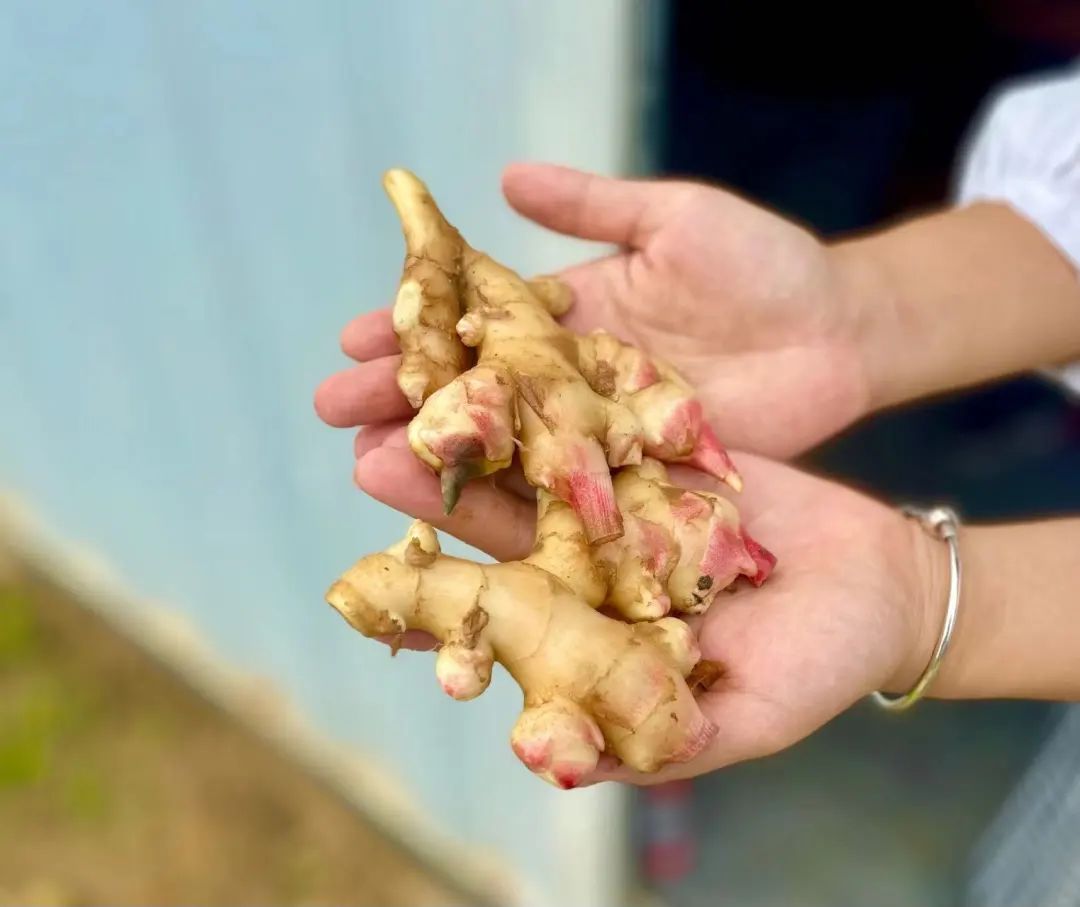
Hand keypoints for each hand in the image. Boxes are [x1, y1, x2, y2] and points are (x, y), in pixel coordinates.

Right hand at [314, 162, 876, 461]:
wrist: (843, 331)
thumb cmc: (766, 264)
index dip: (417, 327)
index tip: (354, 336)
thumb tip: (503, 180)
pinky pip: (570, 491)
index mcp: (574, 312)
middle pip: (476, 388)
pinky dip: (514, 501)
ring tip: (366, 463)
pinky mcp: (639, 476)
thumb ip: (594, 206)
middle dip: (405, 396)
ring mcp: (603, 431)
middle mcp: (575, 375)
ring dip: (440, 454)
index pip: (476, 319)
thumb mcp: (676, 218)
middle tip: (333, 411)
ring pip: (507, 445)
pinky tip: (456, 511)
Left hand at [325, 425, 946, 782]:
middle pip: (505, 524)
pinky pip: (607, 409)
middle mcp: (595, 561)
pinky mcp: (662, 443)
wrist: (887, 584)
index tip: (385, 575)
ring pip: (543, 459)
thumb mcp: (746, 718)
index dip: (446, 596)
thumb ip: (655, 741)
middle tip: (369, 453)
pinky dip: (563, 382)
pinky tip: (513, 347)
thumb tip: (551, 767)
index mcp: (597, 629)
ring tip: (418, 393)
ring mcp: (624, 496)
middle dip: (441, 489)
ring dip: (485, 427)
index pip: (507, 616)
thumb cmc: (821, 665)